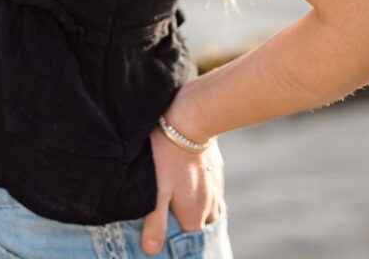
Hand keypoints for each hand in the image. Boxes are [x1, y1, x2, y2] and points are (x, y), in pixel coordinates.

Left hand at [141, 124, 225, 255]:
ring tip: (186, 210)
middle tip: (176, 223)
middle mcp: (209, 206)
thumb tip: (151, 251)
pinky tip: (195, 186)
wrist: (191, 122)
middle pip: (202, 227)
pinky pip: (213, 191)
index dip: (178, 243)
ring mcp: (215, 188)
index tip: (167, 239)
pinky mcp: (217, 170)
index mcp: (194, 216)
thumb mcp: (157, 190)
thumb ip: (155, 221)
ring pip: (211, 210)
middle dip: (191, 229)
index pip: (190, 242)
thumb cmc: (169, 157)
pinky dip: (205, 195)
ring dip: (200, 213)